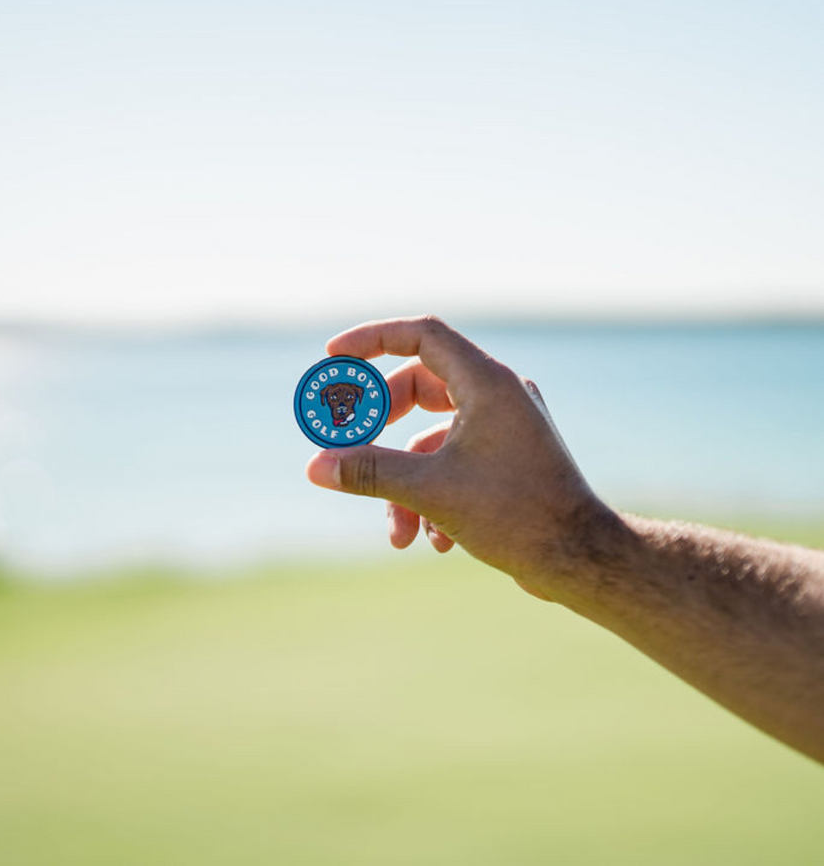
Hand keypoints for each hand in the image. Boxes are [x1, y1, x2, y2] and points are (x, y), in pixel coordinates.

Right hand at [306, 316, 613, 600]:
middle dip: (381, 426)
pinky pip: (454, 460)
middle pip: (419, 386)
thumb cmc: (516, 516)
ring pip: (433, 435)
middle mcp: (498, 394)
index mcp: (486, 383)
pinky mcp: (506, 457)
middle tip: (347, 444)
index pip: (421, 334)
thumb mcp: (431, 490)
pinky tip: (432, 540)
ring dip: (405, 481)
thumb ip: (369, 471)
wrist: (579, 560)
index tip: (332, 356)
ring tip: (398, 533)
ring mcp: (505, 425)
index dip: (372, 339)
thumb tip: (315, 466)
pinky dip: (433, 493)